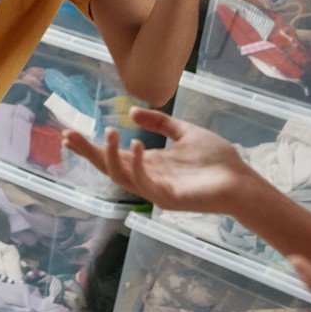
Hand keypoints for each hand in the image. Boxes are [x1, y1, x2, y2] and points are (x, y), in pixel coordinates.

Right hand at [63, 109, 254, 213]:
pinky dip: (137, 164)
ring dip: (110, 156)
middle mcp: (147, 176)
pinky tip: (136, 144)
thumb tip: (131, 113)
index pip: (112, 155)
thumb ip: (160, 123)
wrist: (241, 180)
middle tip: (69, 135)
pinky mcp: (166, 197)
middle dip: (87, 152)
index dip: (90, 146)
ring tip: (109, 133)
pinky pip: (144, 182)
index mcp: (149, 162)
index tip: (69, 134)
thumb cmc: (217, 160)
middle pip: (108, 166)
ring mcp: (155, 188)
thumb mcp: (184, 132)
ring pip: (120, 176)